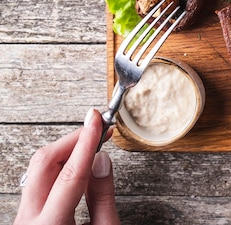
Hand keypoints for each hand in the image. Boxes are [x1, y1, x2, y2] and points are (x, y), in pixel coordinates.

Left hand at [14, 109, 119, 224]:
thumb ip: (103, 197)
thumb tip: (101, 161)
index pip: (70, 174)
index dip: (86, 142)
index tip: (96, 120)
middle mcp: (29, 222)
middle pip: (44, 164)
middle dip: (72, 140)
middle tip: (98, 128)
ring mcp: (23, 220)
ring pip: (38, 170)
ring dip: (66, 152)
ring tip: (92, 144)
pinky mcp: (26, 218)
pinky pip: (39, 182)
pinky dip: (60, 167)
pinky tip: (78, 165)